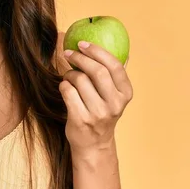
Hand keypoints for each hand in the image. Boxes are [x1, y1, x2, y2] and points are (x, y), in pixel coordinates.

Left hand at [59, 41, 132, 155]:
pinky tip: (65, 88)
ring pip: (79, 80)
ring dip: (70, 74)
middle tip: (69, 53)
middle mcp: (114, 104)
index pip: (115, 66)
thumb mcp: (115, 97)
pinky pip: (68, 92)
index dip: (97, 51)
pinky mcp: (81, 119)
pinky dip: (64, 86)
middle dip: (80, 58)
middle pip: (97, 71)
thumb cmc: (102, 113)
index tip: (83, 44)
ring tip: (69, 77)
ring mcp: (98, 113)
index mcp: (125, 94)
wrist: (93, 144)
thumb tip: (123, 51)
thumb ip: (116, 77)